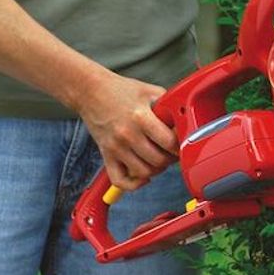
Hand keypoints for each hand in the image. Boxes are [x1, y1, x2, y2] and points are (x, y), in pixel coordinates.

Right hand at [79, 72, 178, 191]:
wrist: (90, 91)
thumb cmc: (119, 90)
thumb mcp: (148, 91)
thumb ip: (167, 104)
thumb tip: (183, 119)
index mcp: (141, 117)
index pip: (168, 142)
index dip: (180, 145)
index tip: (182, 142)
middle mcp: (128, 135)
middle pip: (158, 160)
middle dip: (171, 159)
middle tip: (173, 152)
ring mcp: (116, 147)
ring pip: (143, 172)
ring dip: (156, 170)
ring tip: (160, 160)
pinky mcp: (106, 155)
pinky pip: (120, 180)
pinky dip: (134, 184)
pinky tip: (143, 175)